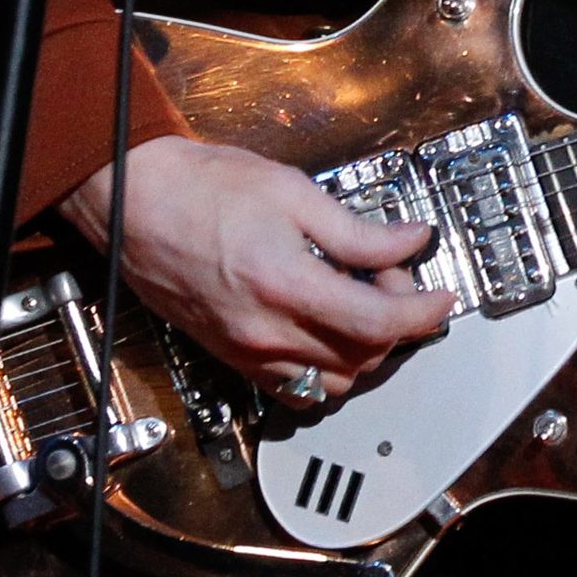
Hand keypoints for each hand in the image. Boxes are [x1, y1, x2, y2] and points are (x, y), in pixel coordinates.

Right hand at [59, 135, 454, 406]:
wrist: (135, 201)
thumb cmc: (202, 188)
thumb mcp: (294, 192)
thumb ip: (358, 230)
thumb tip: (410, 240)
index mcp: (285, 285)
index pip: (377, 324)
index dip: (422, 313)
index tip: (441, 298)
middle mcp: (265, 331)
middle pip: (361, 359)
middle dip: (395, 325)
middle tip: (394, 279)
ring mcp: (246, 351)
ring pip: (332, 383)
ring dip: (365, 353)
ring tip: (361, 302)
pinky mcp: (231, 357)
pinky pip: (294, 388)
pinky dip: (326, 371)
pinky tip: (329, 330)